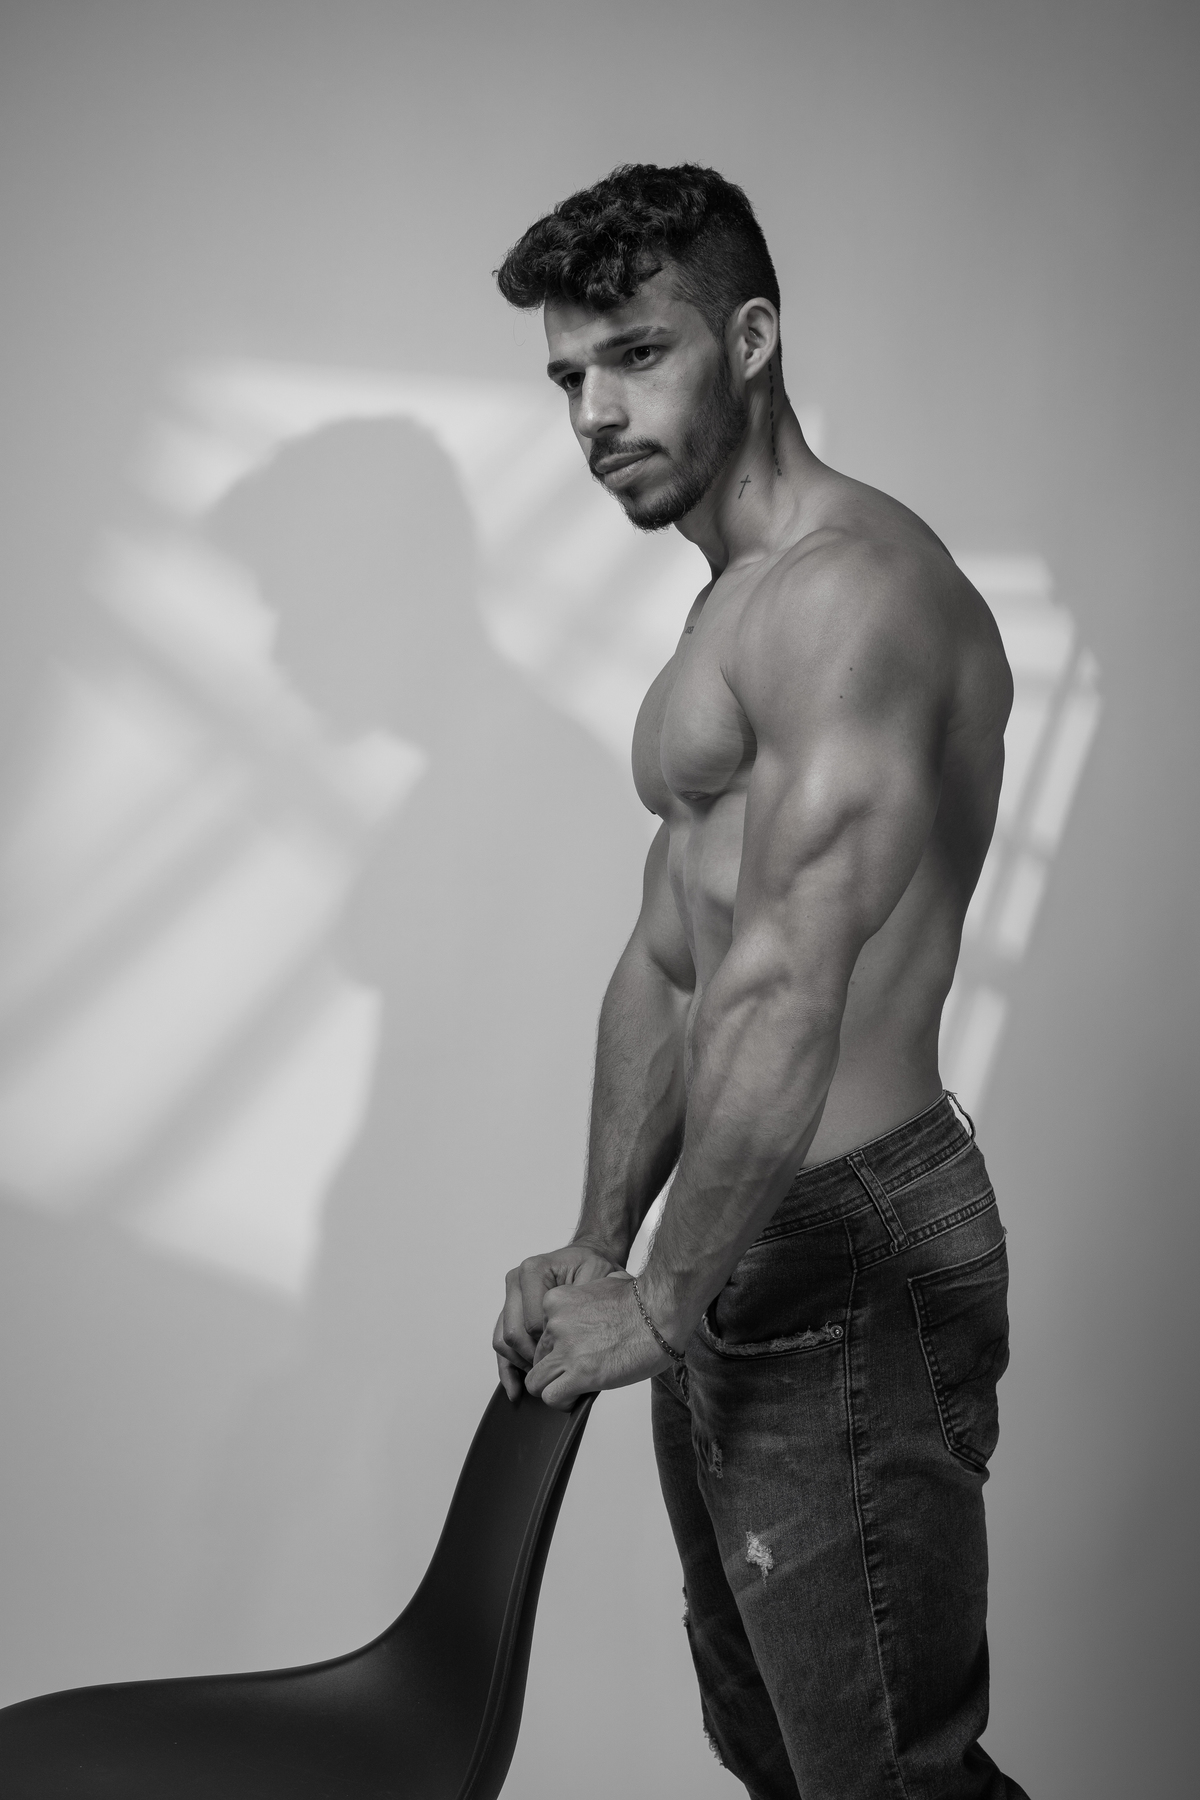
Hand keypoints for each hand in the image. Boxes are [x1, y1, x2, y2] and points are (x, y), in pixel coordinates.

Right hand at [494, 1241, 622, 1400]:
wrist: (587, 1258)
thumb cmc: (594, 1266)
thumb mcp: (600, 1278)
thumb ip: (586, 1305)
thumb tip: (576, 1343)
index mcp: (534, 1271)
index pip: (532, 1323)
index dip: (549, 1349)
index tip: (567, 1363)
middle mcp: (516, 1281)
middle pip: (513, 1335)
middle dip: (533, 1361)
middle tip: (555, 1376)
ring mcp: (510, 1296)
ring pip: (502, 1342)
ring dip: (519, 1366)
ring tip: (541, 1382)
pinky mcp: (509, 1309)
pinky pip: (500, 1341)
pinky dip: (507, 1367)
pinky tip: (516, 1389)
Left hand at [524, 1273, 669, 1409]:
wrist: (661, 1312)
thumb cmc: (643, 1300)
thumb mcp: (604, 1284)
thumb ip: (588, 1296)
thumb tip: (594, 1302)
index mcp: (557, 1301)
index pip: (540, 1332)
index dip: (555, 1346)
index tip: (573, 1352)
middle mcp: (555, 1324)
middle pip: (537, 1357)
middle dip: (555, 1367)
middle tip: (578, 1371)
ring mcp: (565, 1350)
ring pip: (536, 1381)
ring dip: (553, 1387)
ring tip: (574, 1388)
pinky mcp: (580, 1374)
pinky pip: (551, 1397)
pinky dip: (562, 1402)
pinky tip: (578, 1398)